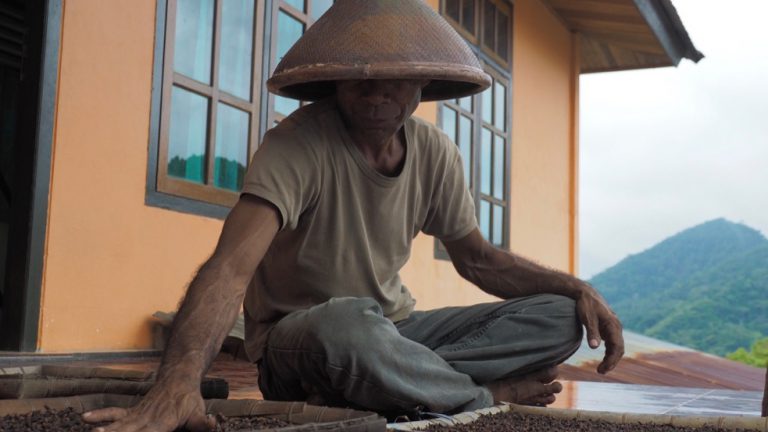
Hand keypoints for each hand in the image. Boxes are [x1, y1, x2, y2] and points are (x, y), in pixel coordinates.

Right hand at [82, 380, 215, 431]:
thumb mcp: (199, 412)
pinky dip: (101, 415)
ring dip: (105, 429)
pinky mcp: (133, 411)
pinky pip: (115, 413)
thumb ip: (203, 423)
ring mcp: (138, 414)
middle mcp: (146, 419)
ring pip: (119, 424)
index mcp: (162, 423)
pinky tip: (86, 418)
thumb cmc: (189, 398)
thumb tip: (213, 425)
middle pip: (128, 431)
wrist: (179, 378)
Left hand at [575, 283, 624, 373]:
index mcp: (613, 325)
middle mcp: (616, 327)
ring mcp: (613, 327)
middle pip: (619, 349)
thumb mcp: (587, 318)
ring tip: (601, 369)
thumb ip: (592, 332)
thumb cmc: (586, 304)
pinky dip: (609, 352)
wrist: (585, 293)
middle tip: (601, 372)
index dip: (611, 360)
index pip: (617, 347)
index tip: (602, 369)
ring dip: (611, 358)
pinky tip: (603, 359)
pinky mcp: (608, 328)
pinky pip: (612, 343)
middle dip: (612, 362)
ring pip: (616, 346)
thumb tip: (594, 347)